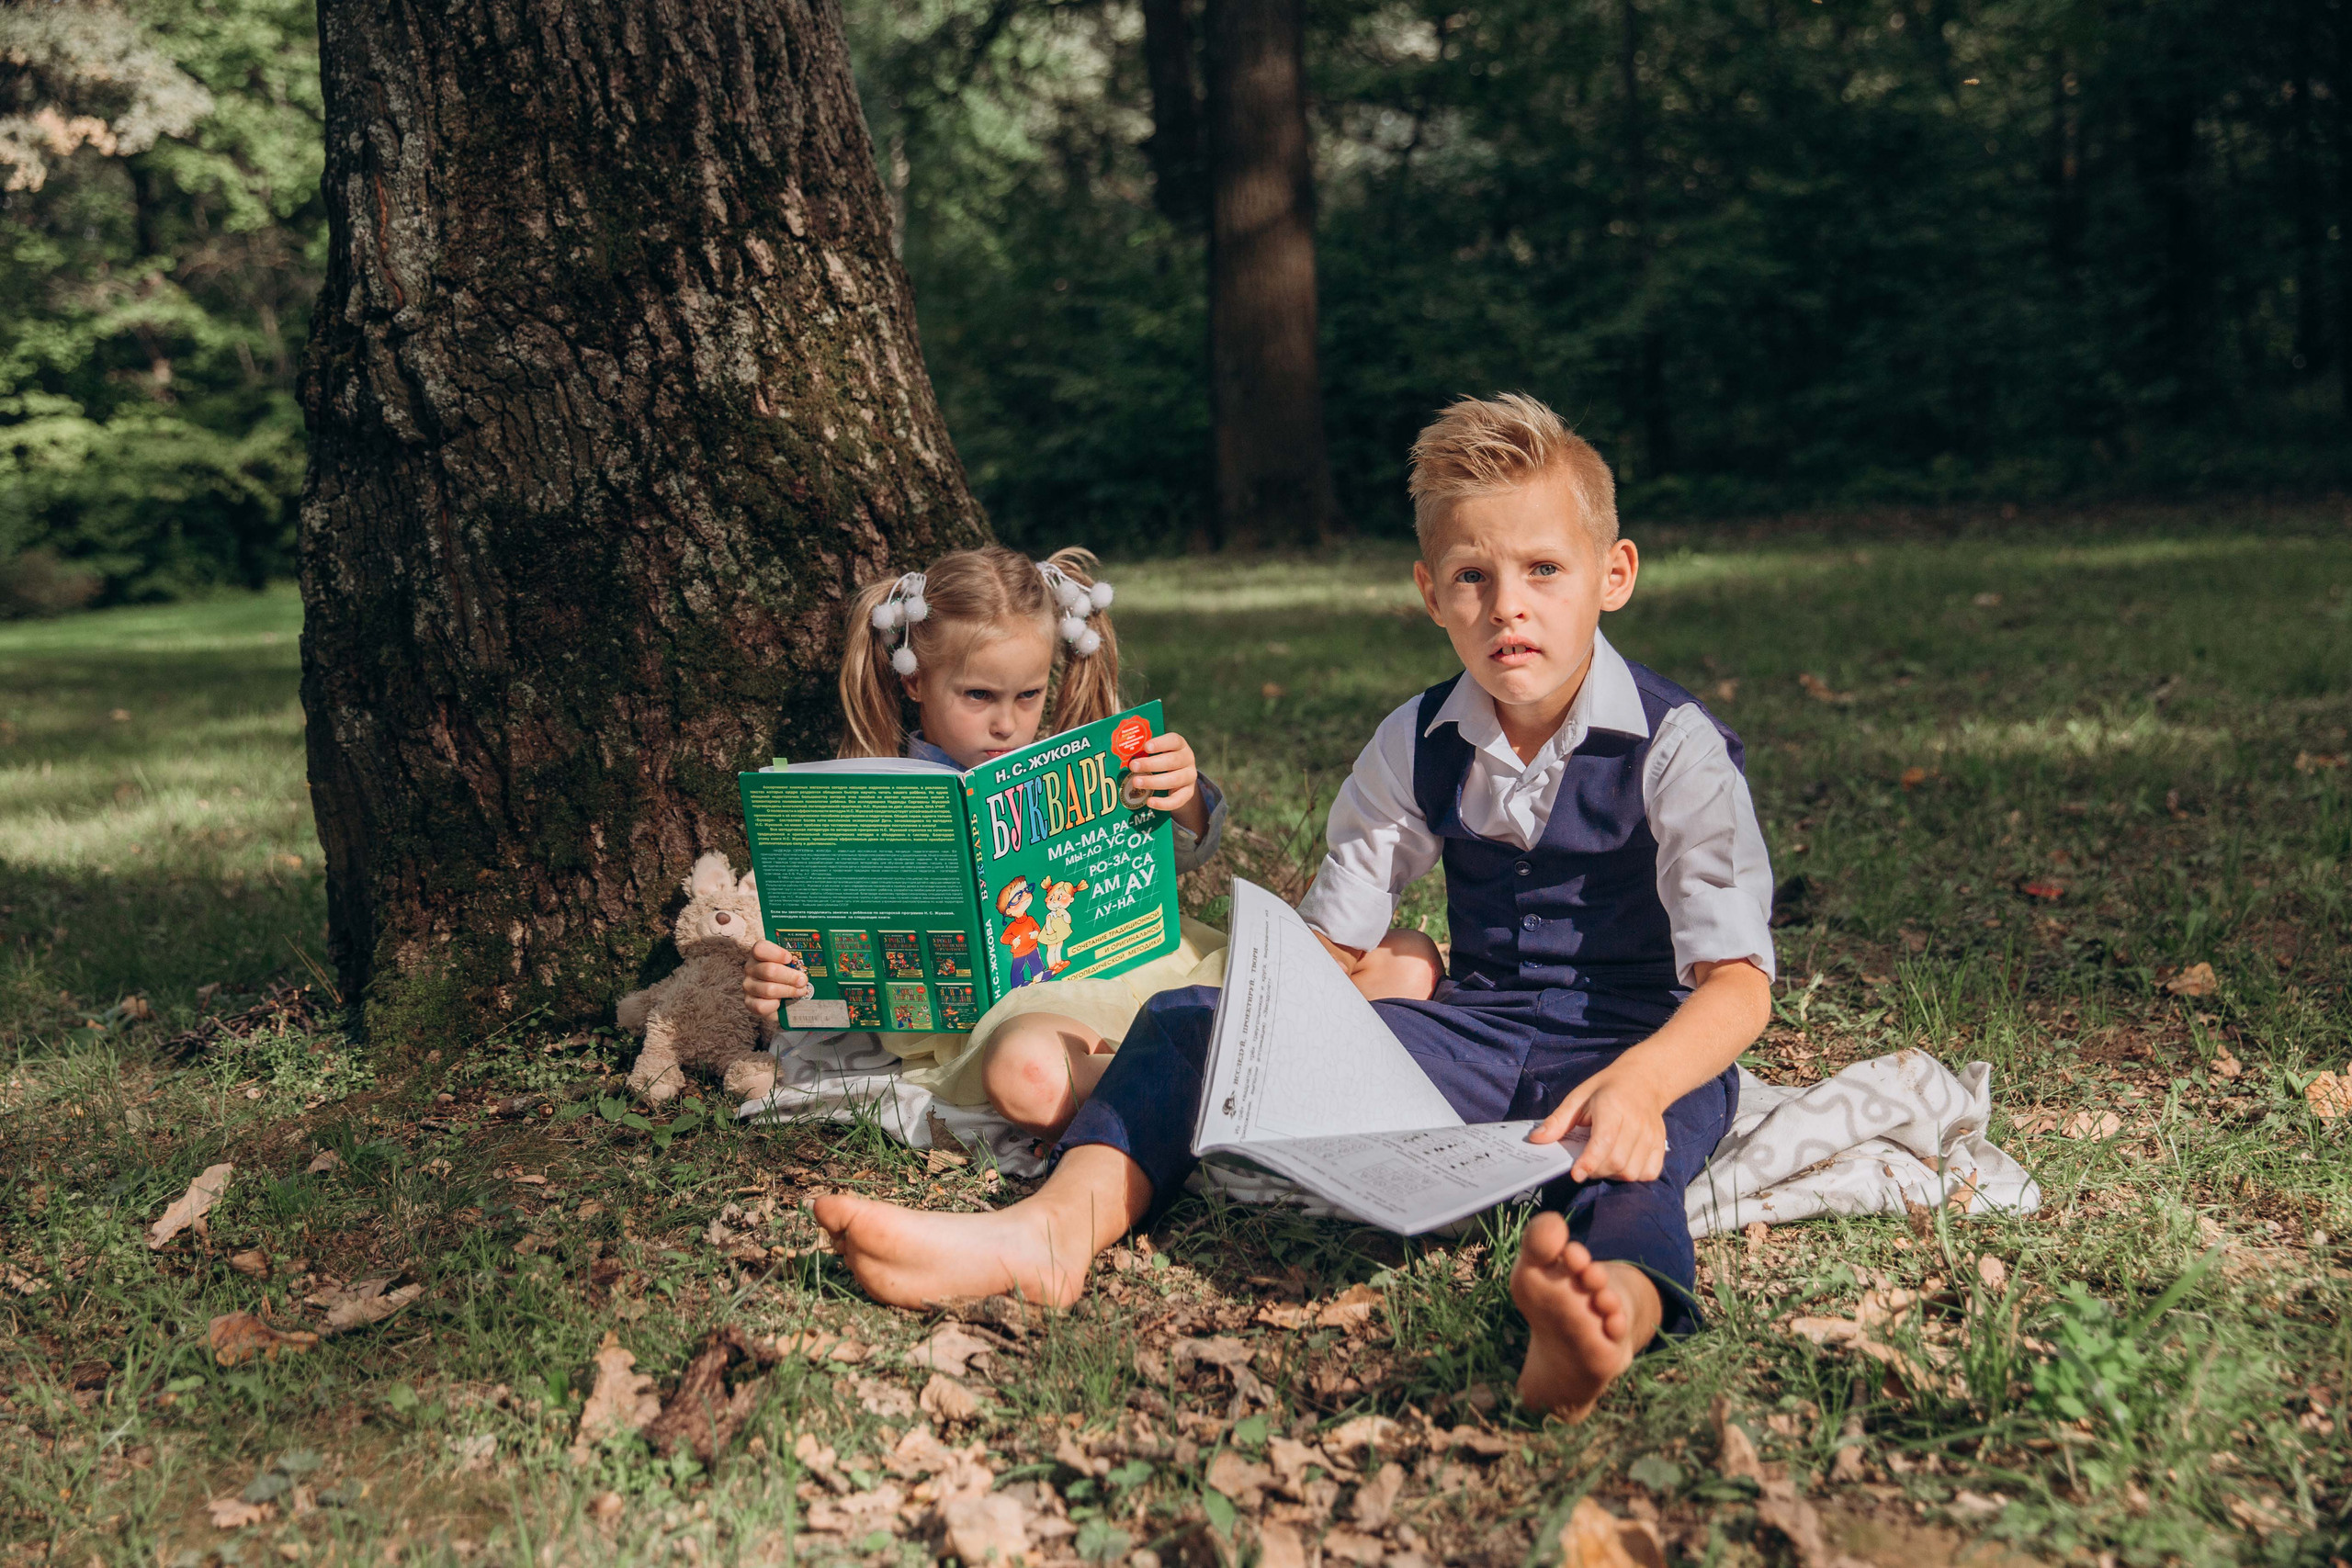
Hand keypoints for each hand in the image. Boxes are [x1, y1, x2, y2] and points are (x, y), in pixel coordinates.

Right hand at [742, 940, 811, 1020]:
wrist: (783, 999)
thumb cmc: (790, 976)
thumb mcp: (794, 964)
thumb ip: (801, 959)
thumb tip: (824, 956)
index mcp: (760, 954)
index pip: (760, 948)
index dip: (777, 953)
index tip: (790, 959)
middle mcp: (751, 968)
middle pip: (769, 970)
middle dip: (790, 976)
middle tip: (803, 980)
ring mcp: (749, 986)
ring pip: (769, 989)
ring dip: (788, 991)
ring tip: (800, 992)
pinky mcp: (749, 1003)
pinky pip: (762, 1006)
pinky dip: (775, 1006)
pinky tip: (782, 1003)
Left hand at [1128, 731, 1198, 814]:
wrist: (1179, 779)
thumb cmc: (1162, 760)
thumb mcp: (1156, 753)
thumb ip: (1144, 753)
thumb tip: (1122, 755)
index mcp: (1179, 745)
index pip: (1173, 740)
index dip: (1160, 743)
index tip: (1146, 747)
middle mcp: (1187, 759)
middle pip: (1172, 761)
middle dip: (1151, 764)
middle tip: (1133, 766)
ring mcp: (1189, 776)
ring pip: (1174, 780)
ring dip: (1153, 782)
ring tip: (1136, 782)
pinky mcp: (1188, 793)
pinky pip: (1177, 800)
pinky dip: (1163, 803)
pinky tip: (1149, 802)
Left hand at [1529, 1063, 1668, 1183]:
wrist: (1644, 1080)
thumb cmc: (1606, 1089)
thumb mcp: (1578, 1097)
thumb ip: (1558, 1120)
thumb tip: (1535, 1140)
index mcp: (1613, 1107)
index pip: (1604, 1141)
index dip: (1589, 1162)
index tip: (1575, 1174)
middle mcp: (1636, 1122)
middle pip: (1617, 1162)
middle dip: (1595, 1171)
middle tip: (1584, 1166)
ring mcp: (1652, 1135)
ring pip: (1632, 1171)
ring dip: (1612, 1175)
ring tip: (1602, 1163)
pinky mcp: (1661, 1144)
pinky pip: (1648, 1172)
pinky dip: (1633, 1176)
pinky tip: (1621, 1165)